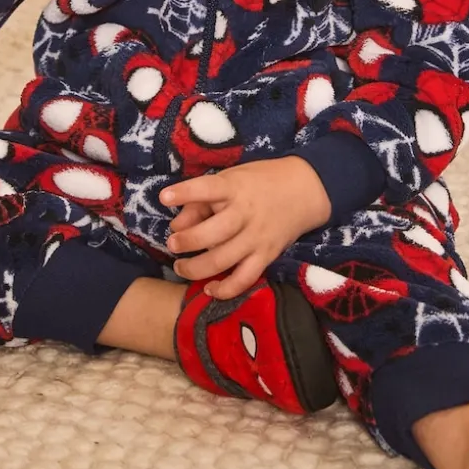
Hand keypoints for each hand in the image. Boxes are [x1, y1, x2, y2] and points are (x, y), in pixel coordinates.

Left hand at [160, 156, 330, 299]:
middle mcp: (245, 213)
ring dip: (197, 268)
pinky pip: (244, 279)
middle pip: (213, 233)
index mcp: (235, 187)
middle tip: (172, 244)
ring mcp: (257, 237)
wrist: (304, 190)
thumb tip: (176, 226)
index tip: (164, 197)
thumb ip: (202, 201)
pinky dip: (226, 289)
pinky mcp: (267, 256)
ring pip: (224, 260)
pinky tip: (209, 289)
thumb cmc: (259, 181)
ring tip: (180, 267)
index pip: (207, 188)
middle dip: (187, 241)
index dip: (185, 192)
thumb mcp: (231, 179)